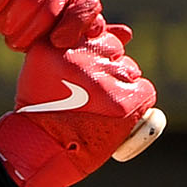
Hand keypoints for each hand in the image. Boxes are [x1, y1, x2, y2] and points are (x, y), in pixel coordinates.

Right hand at [0, 22, 158, 186]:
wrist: (40, 154)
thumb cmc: (44, 114)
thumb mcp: (48, 72)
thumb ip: (82, 47)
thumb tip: (128, 32)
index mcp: (56, 45)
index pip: (96, 35)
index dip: (91, 59)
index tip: (78, 81)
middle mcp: (81, 55)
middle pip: (114, 49)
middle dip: (106, 71)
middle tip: (86, 99)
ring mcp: (104, 77)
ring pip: (129, 71)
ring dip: (119, 89)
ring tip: (96, 112)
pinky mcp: (124, 99)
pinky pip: (145, 92)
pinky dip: (136, 106)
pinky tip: (115, 119)